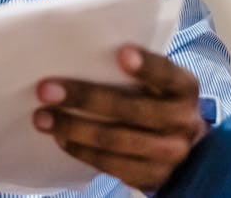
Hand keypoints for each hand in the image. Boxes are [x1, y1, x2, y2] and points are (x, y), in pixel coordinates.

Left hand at [32, 45, 206, 191]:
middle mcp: (181, 122)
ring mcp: (168, 154)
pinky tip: (60, 138)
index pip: (166, 74)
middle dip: (84, 98)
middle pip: (131, 110)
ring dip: (73, 128)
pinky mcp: (150, 177)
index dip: (146, 66)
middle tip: (46, 89)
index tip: (121, 52)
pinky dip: (81, 150)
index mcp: (184, 89)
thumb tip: (82, 53)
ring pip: (115, 141)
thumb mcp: (161, 82)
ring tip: (43, 118)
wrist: (188, 147)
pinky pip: (111, 164)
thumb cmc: (159, 99)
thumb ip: (136, 70)